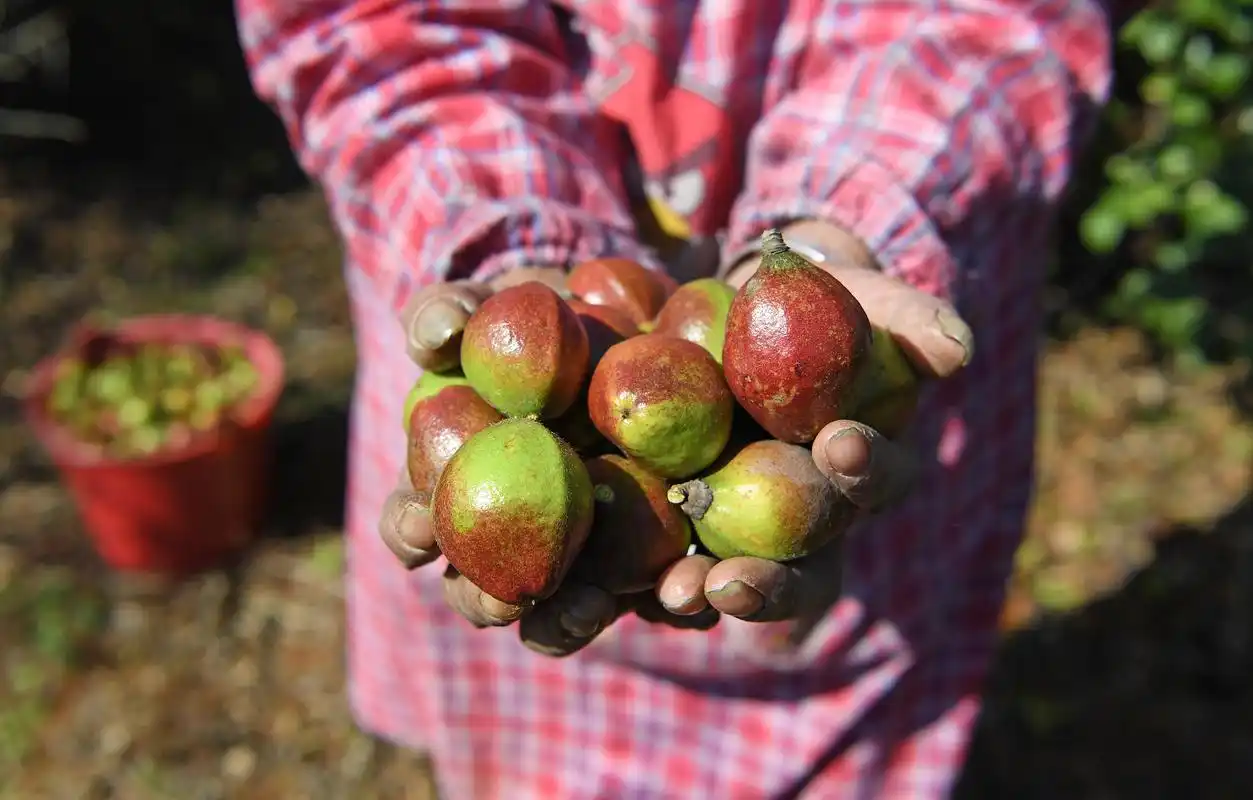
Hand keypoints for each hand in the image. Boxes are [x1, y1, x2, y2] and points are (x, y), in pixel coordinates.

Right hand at [384, 265, 673, 656]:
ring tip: (591, 605)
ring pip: (571, 614)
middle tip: (506, 598)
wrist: (651, 325)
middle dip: (489, 603)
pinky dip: (678, 599)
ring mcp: (590, 561)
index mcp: (459, 490)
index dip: (410, 530)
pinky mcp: (666, 563)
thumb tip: (438, 333)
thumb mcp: (503, 300)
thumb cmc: (551, 315)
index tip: (420, 525)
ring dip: (575, 620)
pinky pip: (669, 598)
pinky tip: (694, 589)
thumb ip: (457, 308)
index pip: (416, 524)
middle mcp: (518, 539)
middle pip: (486, 594)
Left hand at [654, 220, 974, 624]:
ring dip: (704, 596)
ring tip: (674, 594)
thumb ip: (910, 317)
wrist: (740, 310)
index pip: (873, 483)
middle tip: (732, 581)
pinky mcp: (679, 526)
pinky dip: (642, 582)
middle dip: (770, 580)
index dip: (865, 470)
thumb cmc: (816, 303)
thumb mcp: (862, 295)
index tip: (840, 444)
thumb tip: (958, 349)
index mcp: (859, 468)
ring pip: (733, 585)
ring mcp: (742, 531)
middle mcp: (807, 519)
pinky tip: (611, 586)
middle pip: (802, 571)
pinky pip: (665, 568)